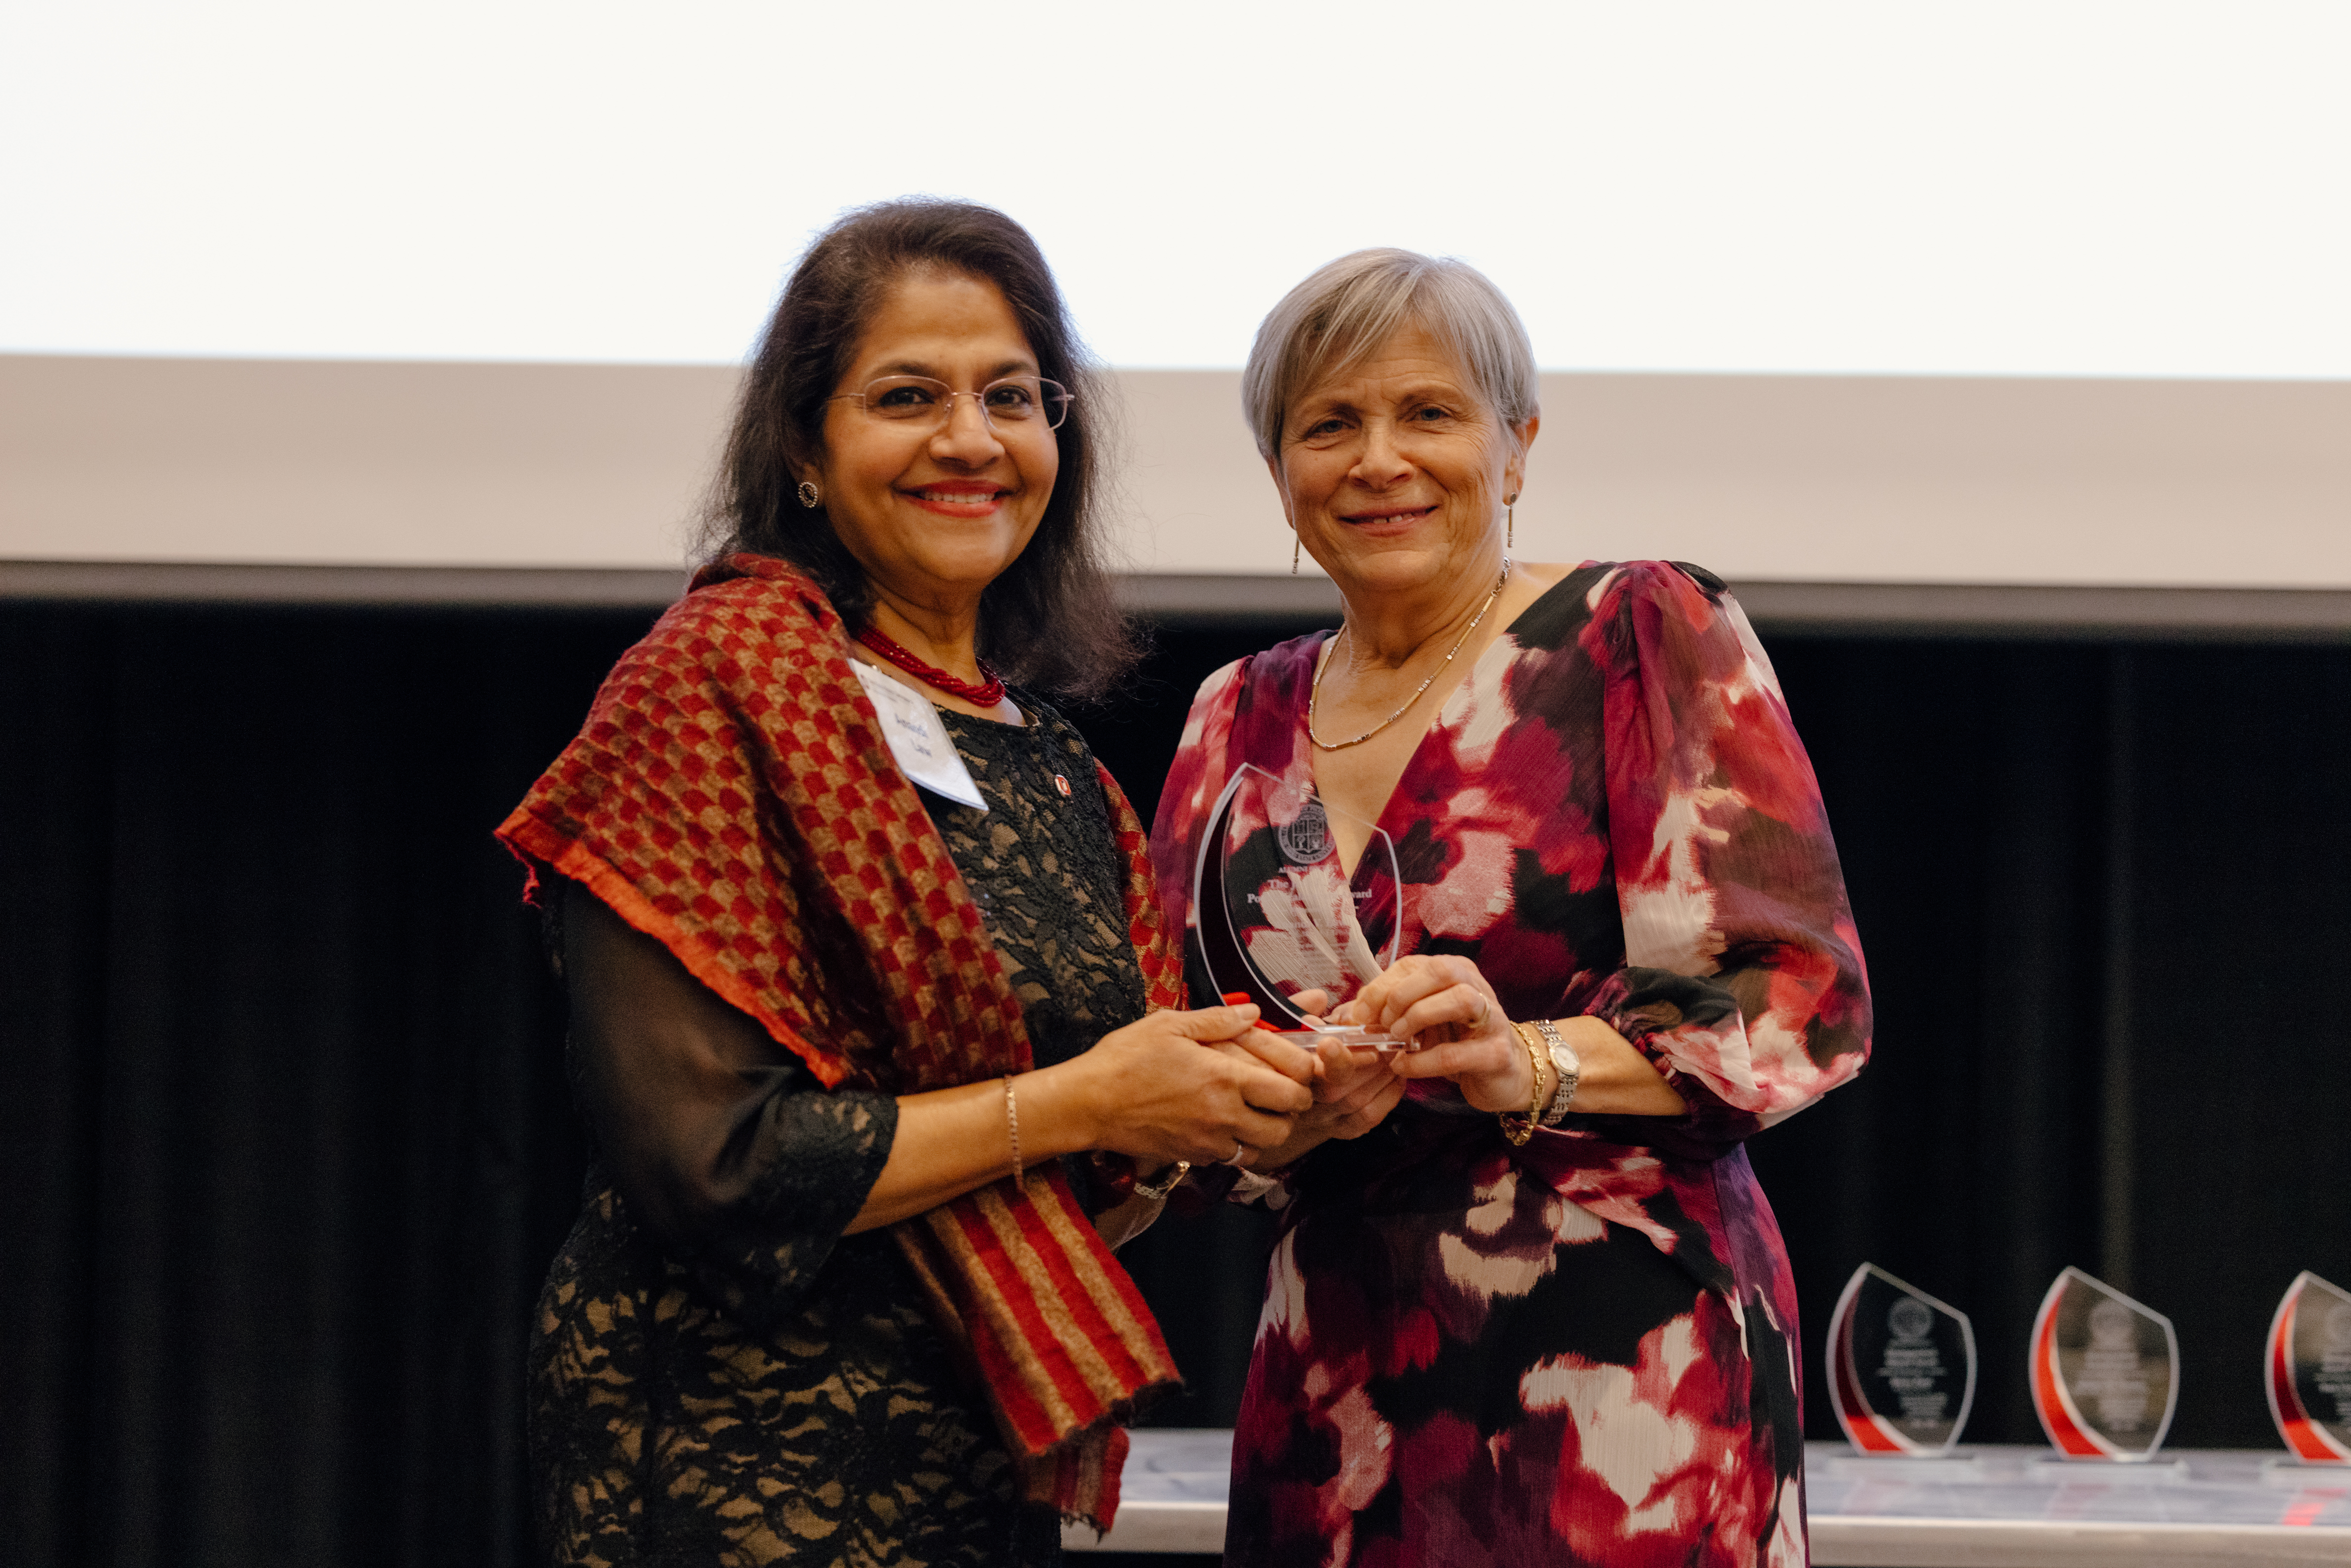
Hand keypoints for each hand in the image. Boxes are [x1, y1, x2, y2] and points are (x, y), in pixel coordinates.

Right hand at [1057, 1004, 1316, 1167]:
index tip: (1294, 1072)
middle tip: (1278, 1093)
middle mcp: (1223, 1115)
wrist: (1088, 1103)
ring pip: (1261, 1147)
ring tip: (1252, 1109)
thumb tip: (1255, 1014)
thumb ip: (1217, 1020)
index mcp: (1224, 1077)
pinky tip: (1221, 1122)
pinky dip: (1236, 1144)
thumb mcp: (1169, 1025)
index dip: (1302, 1083)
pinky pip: (1230, 1157)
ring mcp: (1208, 1141)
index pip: (1290, 1091)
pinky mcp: (1192, 1157)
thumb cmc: (1125, 1059)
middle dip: (1290, 1112)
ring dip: (1264, 1131)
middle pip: (1284, 1127)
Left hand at [1335, 955, 1533, 1114]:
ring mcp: (1492, 1018)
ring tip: (1397, 1039)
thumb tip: (1344, 1016)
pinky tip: (1404, 1066)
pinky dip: (1423, 1061)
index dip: (1379, 988)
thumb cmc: (1454, 1042)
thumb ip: (1384, 1014)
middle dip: (1400, 996)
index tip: (1359, 1015)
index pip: (1411, 966)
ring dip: (1419, 1017)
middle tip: (1382, 1024)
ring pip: (1460, 999)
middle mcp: (1476, 985)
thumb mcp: (1418, 1022)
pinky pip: (1457, 1052)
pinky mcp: (1497, 1053)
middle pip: (1438, 971)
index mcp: (1453, 971)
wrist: (1503, 1076)